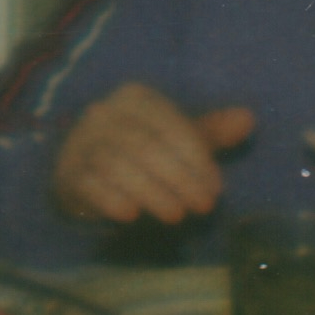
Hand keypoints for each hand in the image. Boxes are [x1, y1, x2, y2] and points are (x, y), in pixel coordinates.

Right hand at [51, 86, 254, 228]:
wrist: (87, 171)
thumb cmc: (143, 153)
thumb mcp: (178, 140)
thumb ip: (210, 132)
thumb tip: (248, 118)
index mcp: (135, 98)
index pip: (170, 125)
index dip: (196, 158)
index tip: (215, 189)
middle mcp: (103, 113)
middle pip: (144, 146)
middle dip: (178, 179)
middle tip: (202, 208)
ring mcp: (81, 142)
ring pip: (117, 165)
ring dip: (151, 193)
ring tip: (175, 216)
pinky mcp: (66, 172)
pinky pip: (89, 184)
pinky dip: (112, 200)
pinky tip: (132, 215)